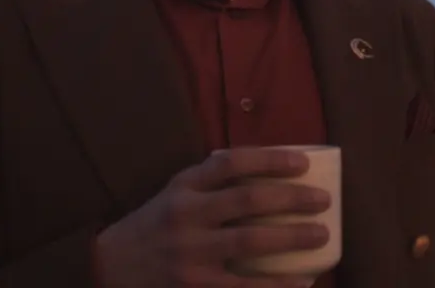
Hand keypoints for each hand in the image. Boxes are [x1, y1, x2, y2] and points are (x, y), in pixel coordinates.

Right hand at [94, 147, 332, 287]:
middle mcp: (186, 214)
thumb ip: (211, 182)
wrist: (111, 266)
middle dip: (291, 198)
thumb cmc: (155, 225)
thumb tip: (269, 171)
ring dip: (292, 237)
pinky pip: (244, 285)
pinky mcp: (196, 286)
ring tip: (322, 234)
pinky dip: (276, 284)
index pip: (232, 163)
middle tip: (323, 200)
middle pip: (248, 200)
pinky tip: (301, 282)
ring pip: (251, 241)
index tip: (303, 162)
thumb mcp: (175, 192)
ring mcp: (190, 253)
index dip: (270, 159)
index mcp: (184, 185)